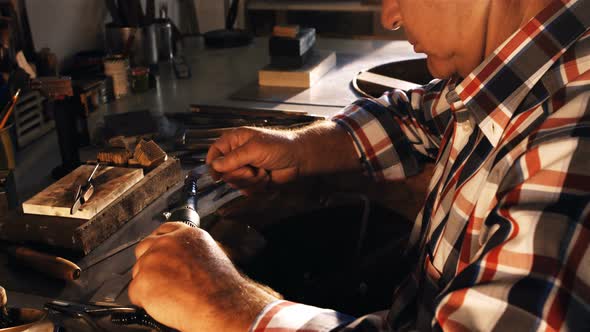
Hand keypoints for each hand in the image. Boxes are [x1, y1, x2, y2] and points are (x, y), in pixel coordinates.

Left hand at [129, 223, 276, 331]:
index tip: (160, 253)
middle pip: (144, 248)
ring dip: (148, 283)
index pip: (163, 230)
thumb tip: (186, 254)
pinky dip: (145, 301)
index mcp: (186, 234)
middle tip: (161, 278)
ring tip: (169, 294)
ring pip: (138, 271)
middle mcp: (167, 243)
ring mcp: (152, 261)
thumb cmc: (223, 287)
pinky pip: (135, 293)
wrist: (221, 306)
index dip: (159, 243)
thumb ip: (194, 248)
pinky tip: (163, 303)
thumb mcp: (216, 254)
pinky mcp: (143, 282)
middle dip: (149, 262)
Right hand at [206, 127, 301, 192]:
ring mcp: (246, 168)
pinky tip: (266, 178)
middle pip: (224, 172)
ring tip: (262, 172)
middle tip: (251, 169)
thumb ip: (233, 158)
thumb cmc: (280, 146)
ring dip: (251, 180)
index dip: (213, 164)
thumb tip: (215, 166)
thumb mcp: (254, 149)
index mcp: (235, 141)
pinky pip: (246, 189)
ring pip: (235, 182)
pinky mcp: (254, 180)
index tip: (216, 175)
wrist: (299, 159)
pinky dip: (257, 186)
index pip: (214, 152)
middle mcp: (238, 155)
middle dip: (239, 174)